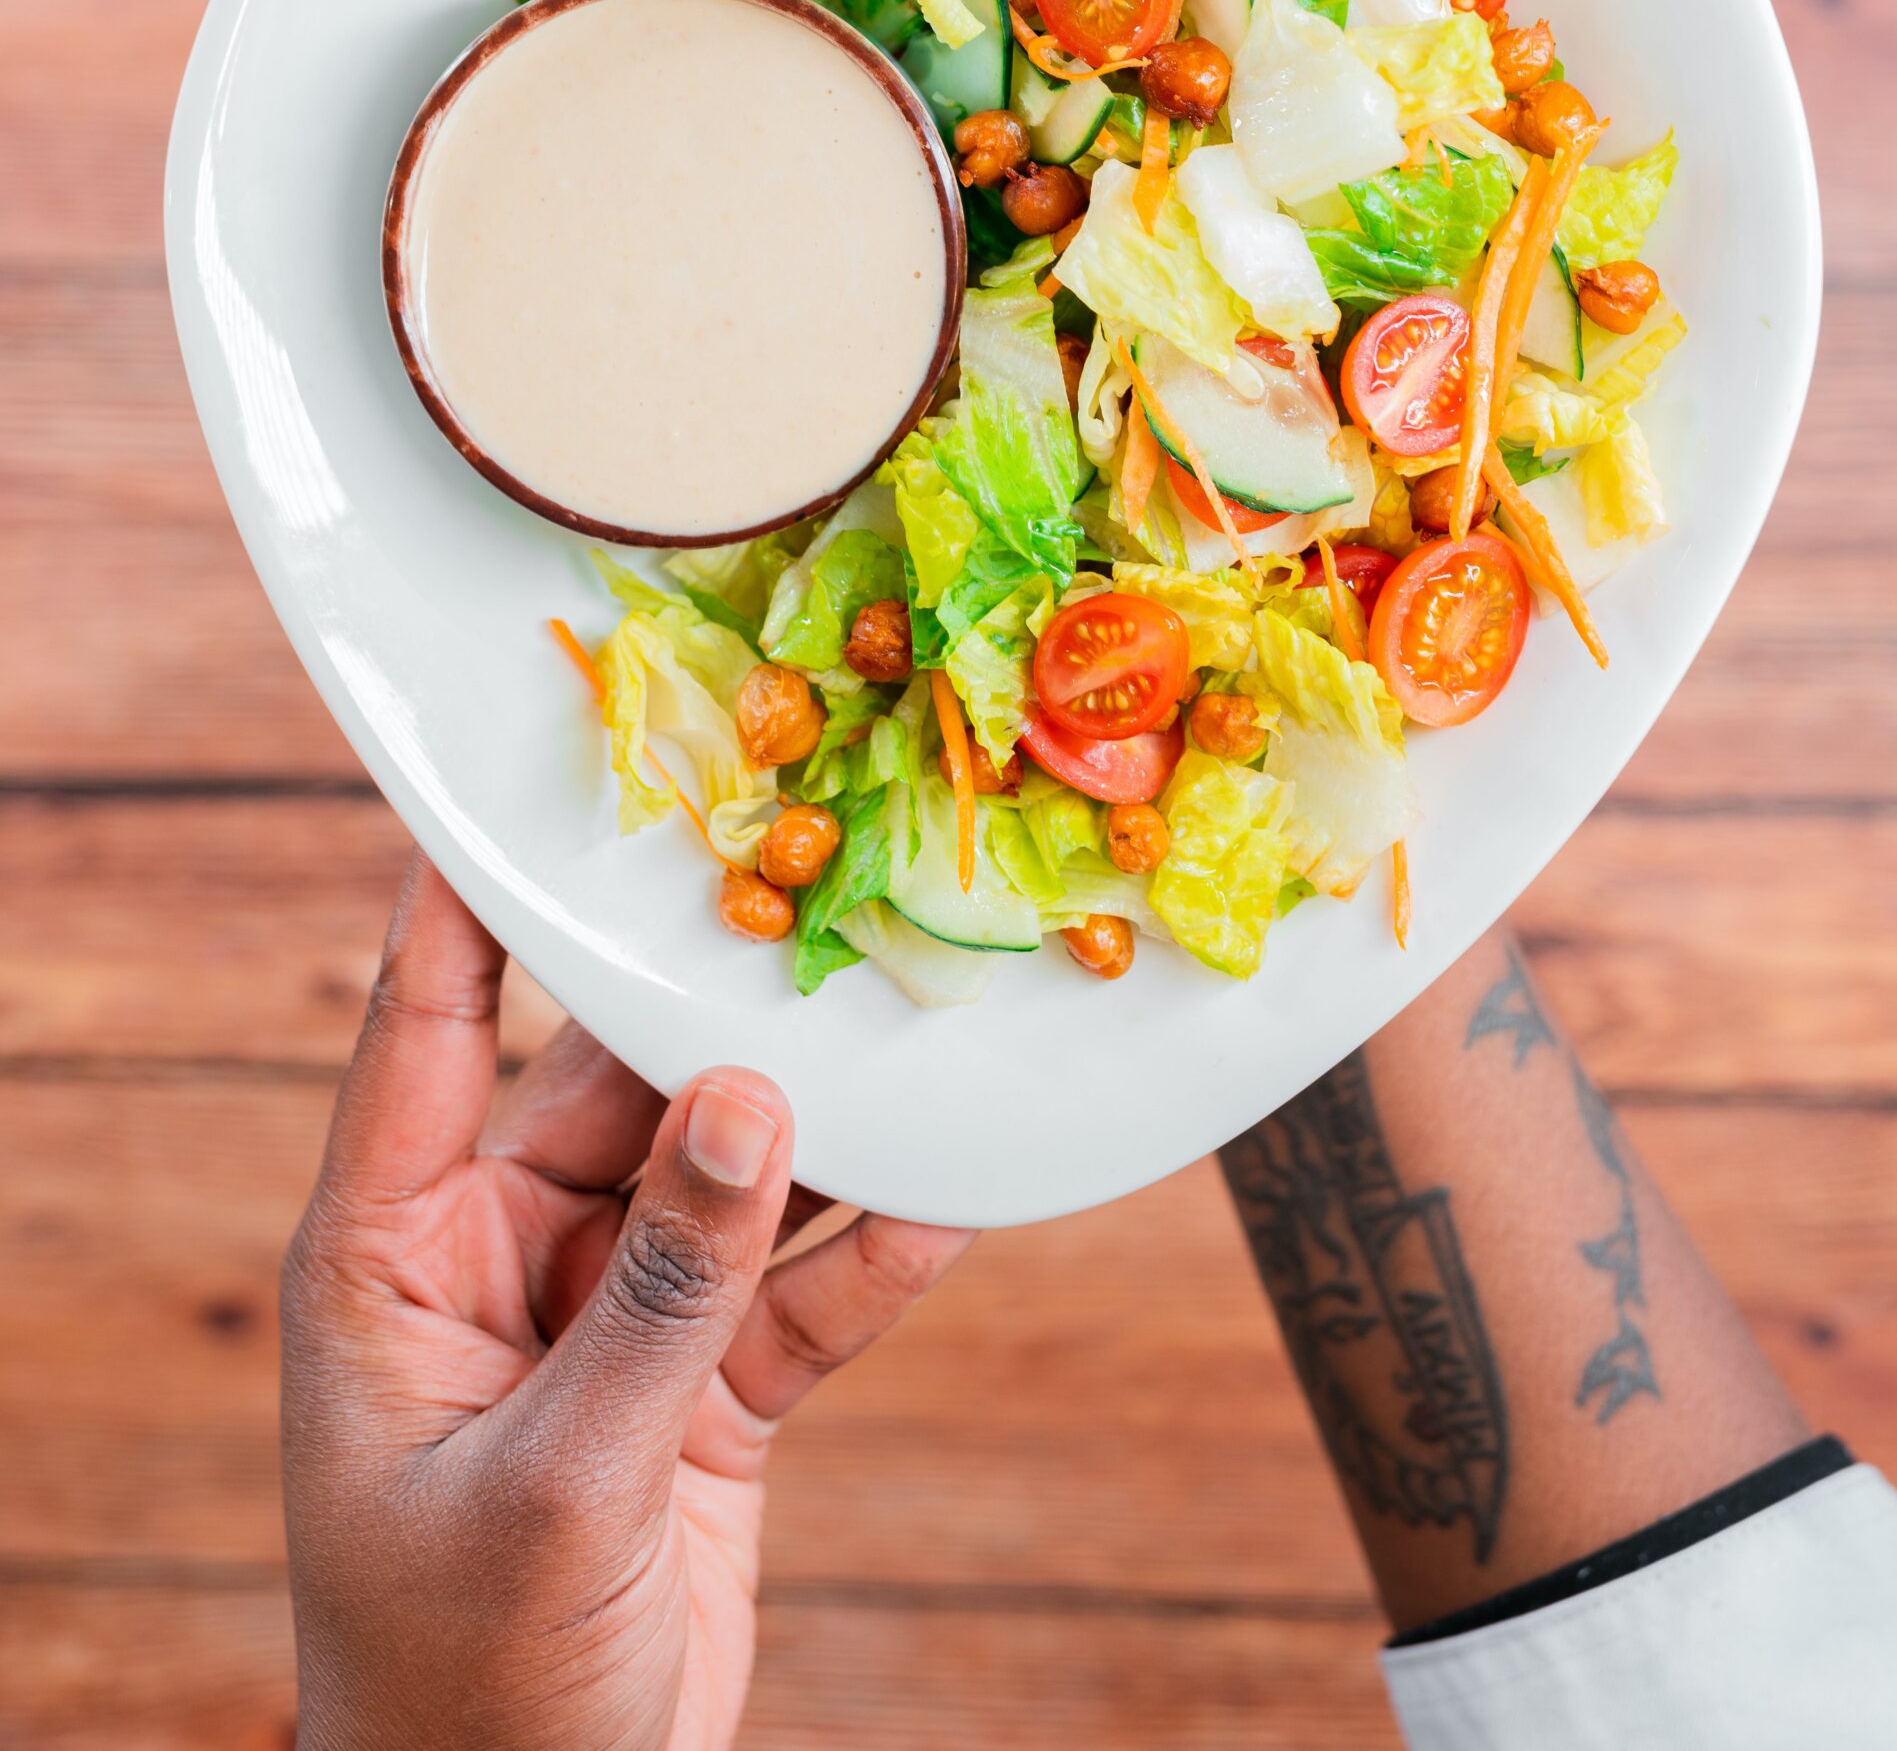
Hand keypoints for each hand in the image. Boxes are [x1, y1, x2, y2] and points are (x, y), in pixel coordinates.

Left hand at [282, 858, 970, 1750]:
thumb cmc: (467, 1686)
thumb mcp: (555, 1484)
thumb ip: (663, 1292)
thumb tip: (749, 1096)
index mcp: (396, 1254)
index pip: (427, 1029)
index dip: (469, 898)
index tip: (544, 779)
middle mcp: (503, 1258)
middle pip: (615, 1085)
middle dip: (713, 1007)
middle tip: (818, 887)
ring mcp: (614, 1319)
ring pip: (726, 1172)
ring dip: (817, 1119)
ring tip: (919, 1015)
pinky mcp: (706, 1387)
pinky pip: (799, 1284)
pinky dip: (874, 1247)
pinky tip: (956, 1185)